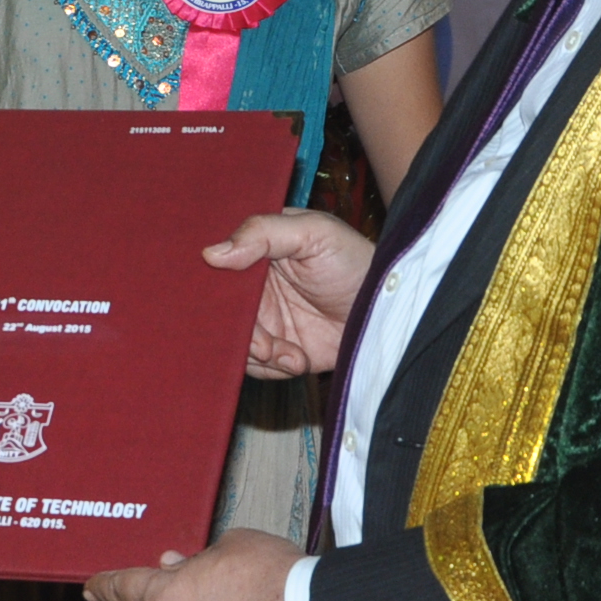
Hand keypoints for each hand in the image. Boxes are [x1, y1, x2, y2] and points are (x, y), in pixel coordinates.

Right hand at [206, 209, 374, 378]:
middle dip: (239, 332)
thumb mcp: (314, 232)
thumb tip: (212, 253)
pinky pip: (256, 366)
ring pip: (235, 342)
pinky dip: (273, 368)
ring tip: (289, 353)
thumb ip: (264, 232)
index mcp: (256, 251)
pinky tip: (298, 359)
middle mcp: (254, 287)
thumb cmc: (355, 261)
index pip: (217, 267)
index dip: (214, 287)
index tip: (228, 304)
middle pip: (220, 312)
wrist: (388, 310)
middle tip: (263, 344)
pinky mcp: (279, 349)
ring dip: (259, 354)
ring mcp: (265, 320)